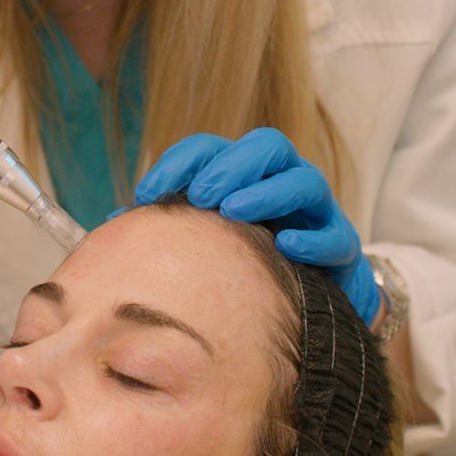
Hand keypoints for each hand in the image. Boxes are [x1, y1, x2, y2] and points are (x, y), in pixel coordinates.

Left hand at [134, 128, 378, 325]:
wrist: (309, 309)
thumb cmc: (247, 265)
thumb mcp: (206, 242)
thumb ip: (169, 228)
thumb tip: (114, 224)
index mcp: (244, 176)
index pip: (212, 149)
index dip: (181, 162)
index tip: (148, 192)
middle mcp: (282, 182)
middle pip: (266, 147)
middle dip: (231, 166)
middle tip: (200, 195)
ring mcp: (316, 211)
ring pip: (303, 181)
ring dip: (266, 192)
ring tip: (234, 211)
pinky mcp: (341, 247)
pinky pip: (334, 235)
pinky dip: (312, 237)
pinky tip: (286, 247)